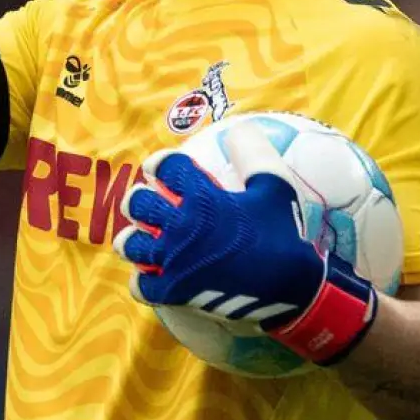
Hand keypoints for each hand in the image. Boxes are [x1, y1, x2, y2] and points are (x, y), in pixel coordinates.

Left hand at [114, 123, 379, 365]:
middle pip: (139, 203)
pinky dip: (143, 280)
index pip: (167, 168)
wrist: (288, 284)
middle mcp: (181, 225)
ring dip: (132, 238)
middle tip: (147, 201)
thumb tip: (238, 128)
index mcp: (202, 197)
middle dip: (139, 199)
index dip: (159, 164)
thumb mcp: (274, 185)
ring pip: (131, 244)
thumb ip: (254, 153)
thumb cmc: (280, 232)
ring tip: (138, 238)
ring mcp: (174, 260)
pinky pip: (142, 285)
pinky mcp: (175, 291)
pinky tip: (150, 275)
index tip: (158, 168)